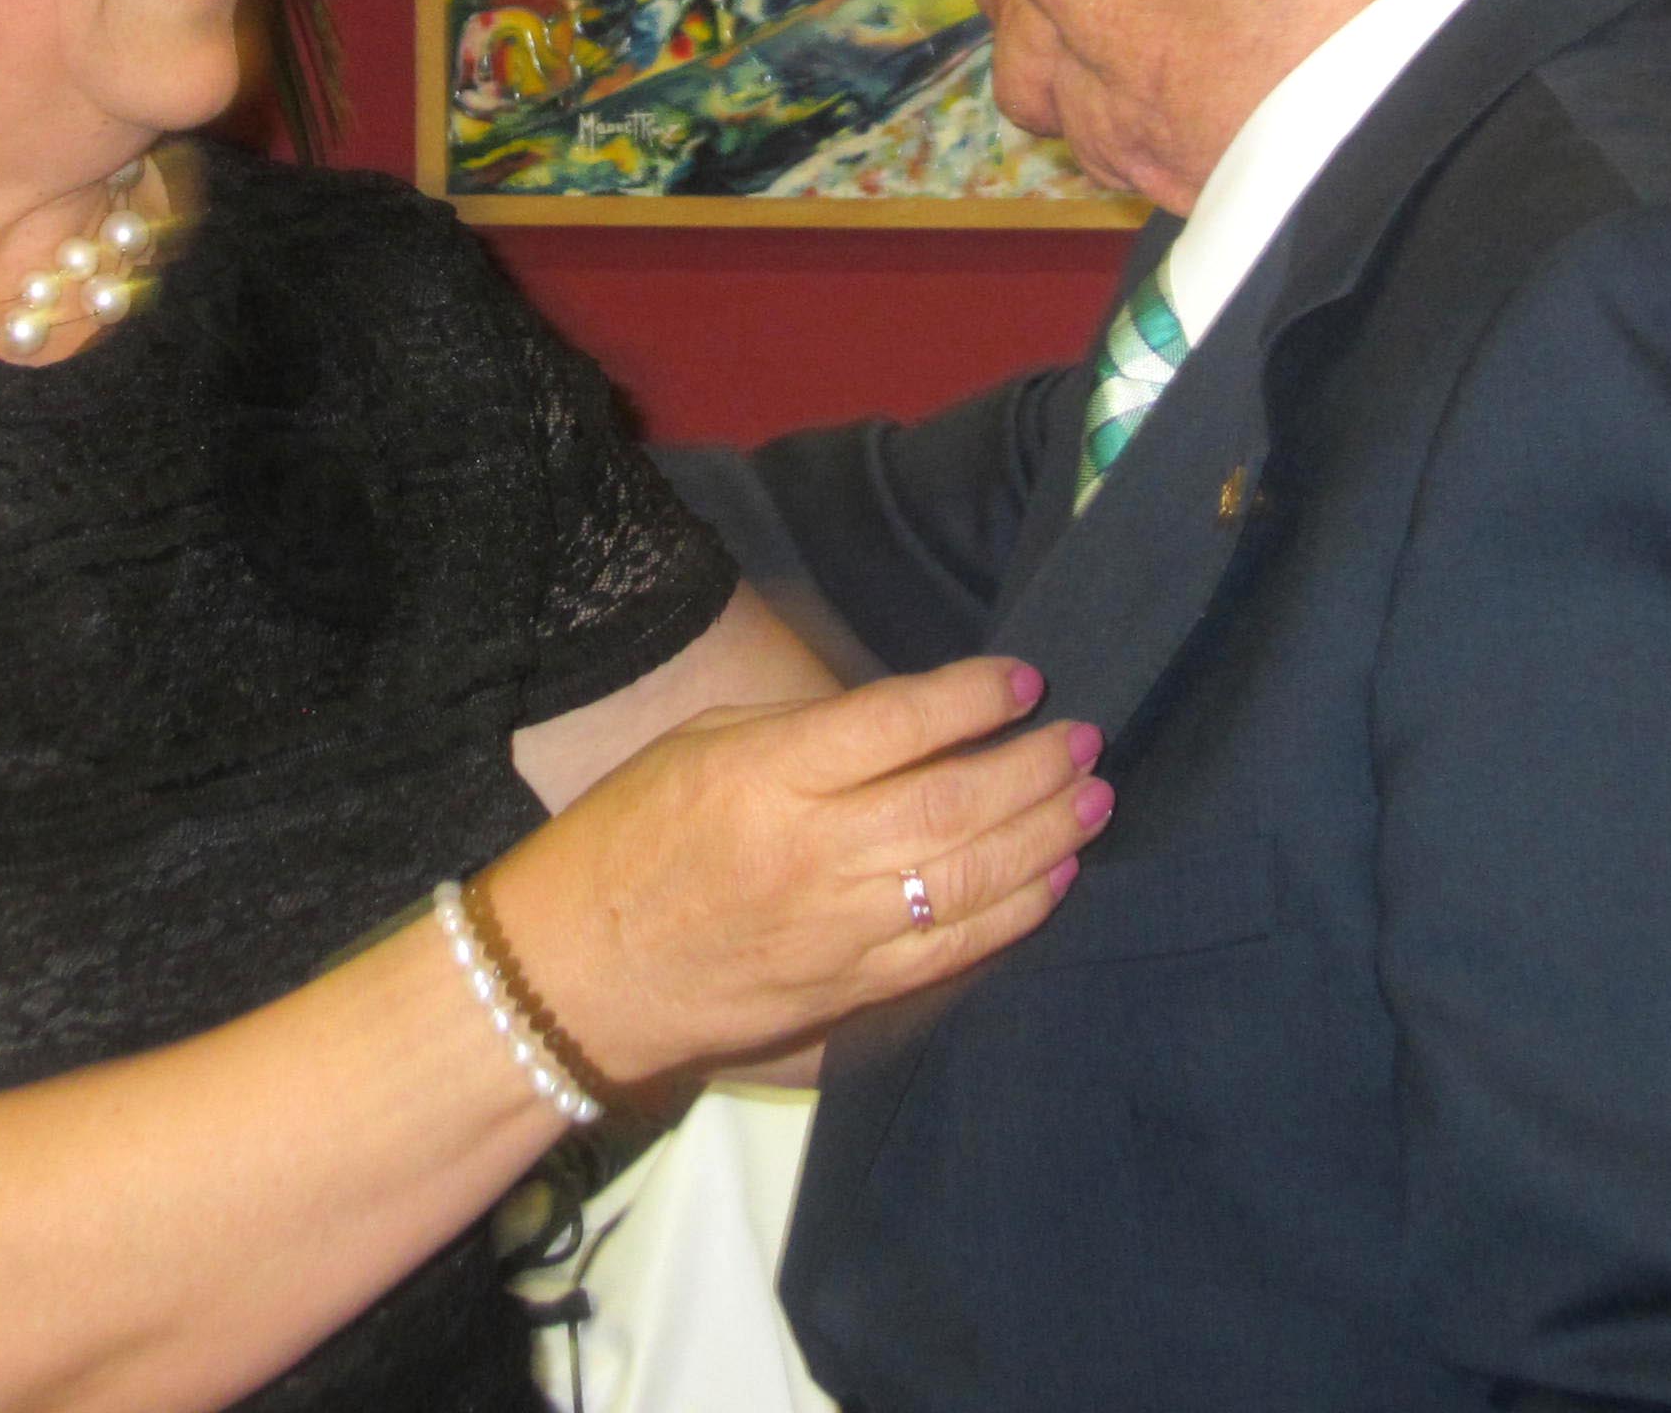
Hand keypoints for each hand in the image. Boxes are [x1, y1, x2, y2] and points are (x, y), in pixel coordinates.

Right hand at [474, 657, 1108, 1084]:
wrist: (577, 973)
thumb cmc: (627, 838)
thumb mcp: (699, 746)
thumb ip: (803, 731)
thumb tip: (907, 720)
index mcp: (767, 774)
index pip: (897, 723)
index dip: (973, 698)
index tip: (1024, 681)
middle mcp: (814, 850)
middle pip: (956, 802)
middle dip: (1036, 767)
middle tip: (1087, 739)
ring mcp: (838, 928)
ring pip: (973, 876)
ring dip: (1046, 834)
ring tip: (1093, 798)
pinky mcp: (850, 989)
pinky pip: (954, 949)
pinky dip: (1015, 912)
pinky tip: (1053, 877)